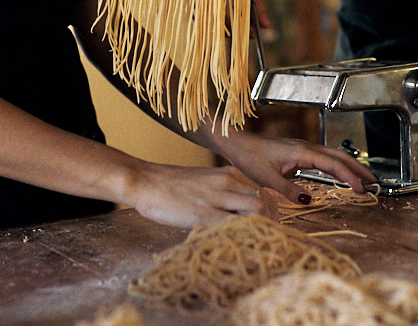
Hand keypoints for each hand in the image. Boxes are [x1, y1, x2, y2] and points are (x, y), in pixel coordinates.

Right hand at [122, 162, 276, 227]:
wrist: (146, 181)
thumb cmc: (172, 184)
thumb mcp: (206, 181)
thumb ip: (225, 193)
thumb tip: (240, 212)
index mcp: (230, 174)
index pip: (264, 190)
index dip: (271, 210)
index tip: (269, 224)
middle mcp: (228, 182)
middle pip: (266, 200)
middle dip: (271, 221)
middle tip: (266, 236)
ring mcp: (217, 197)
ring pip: (257, 209)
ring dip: (261, 227)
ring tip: (254, 241)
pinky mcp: (204, 213)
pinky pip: (233, 225)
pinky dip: (241, 235)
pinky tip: (237, 244)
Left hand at [209, 129, 376, 205]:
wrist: (235, 143)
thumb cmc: (248, 158)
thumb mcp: (266, 178)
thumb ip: (287, 189)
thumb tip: (308, 201)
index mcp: (301, 152)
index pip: (333, 164)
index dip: (350, 177)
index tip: (362, 190)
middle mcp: (305, 147)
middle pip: (339, 156)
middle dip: (358, 168)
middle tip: (374, 182)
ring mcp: (302, 148)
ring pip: (333, 154)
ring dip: (349, 165)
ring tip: (363, 178)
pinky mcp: (297, 151)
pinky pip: (324, 157)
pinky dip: (337, 164)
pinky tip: (338, 173)